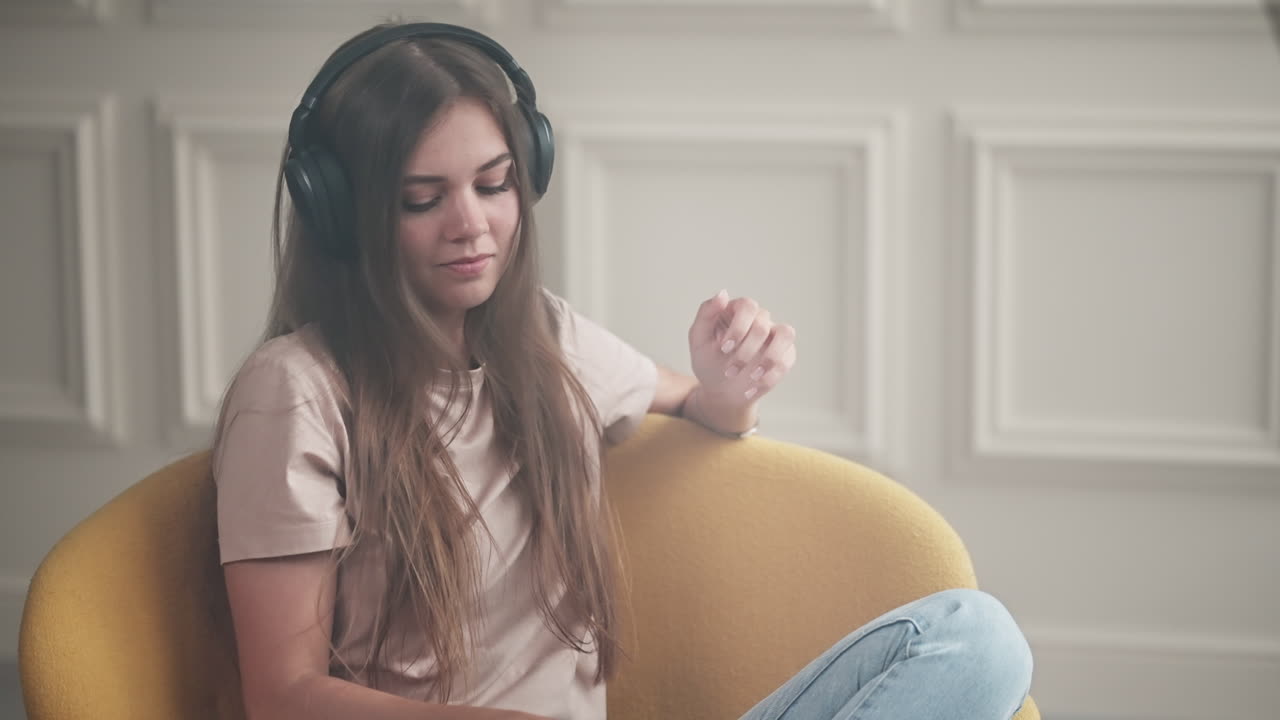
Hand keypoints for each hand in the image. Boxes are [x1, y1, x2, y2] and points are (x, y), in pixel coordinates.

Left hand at [688, 290, 796, 409]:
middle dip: (745, 352)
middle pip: (762, 325)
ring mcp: (774, 337)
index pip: (747, 306)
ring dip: (769, 358)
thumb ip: (706, 313)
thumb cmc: (708, 360)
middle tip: (730, 371)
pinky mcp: (785, 355)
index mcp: (738, 311)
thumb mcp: (699, 339)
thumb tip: (723, 294)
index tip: (724, 349)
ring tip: (752, 376)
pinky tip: (751, 389)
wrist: (720, 390)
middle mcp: (759, 319)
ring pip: (786, 334)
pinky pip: (786, 361)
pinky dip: (769, 378)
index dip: (738, 327)